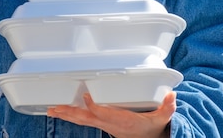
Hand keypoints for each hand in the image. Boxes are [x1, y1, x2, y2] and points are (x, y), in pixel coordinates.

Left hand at [47, 91, 175, 137]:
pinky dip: (71, 115)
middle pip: (86, 119)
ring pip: (81, 120)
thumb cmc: (152, 126)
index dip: (94, 106)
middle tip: (54, 108)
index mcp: (122, 121)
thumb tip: (172, 95)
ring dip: (66, 114)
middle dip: (70, 113)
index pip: (104, 114)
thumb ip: (167, 108)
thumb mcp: (162, 118)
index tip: (86, 95)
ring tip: (50, 110)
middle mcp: (110, 124)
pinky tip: (59, 111)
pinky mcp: (101, 123)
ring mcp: (104, 124)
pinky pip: (83, 119)